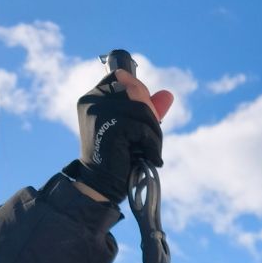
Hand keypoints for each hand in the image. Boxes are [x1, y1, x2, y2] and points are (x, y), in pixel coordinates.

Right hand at [64, 68, 173, 203]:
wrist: (101, 185)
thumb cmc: (116, 158)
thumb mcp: (130, 129)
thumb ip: (145, 109)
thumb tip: (169, 95)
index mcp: (92, 97)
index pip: (121, 76)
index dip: (138, 90)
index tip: (146, 114)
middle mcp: (92, 100)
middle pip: (136, 90)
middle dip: (151, 114)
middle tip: (152, 139)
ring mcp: (99, 111)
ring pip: (142, 109)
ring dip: (154, 133)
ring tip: (151, 151)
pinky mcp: (110, 126)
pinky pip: (143, 128)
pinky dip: (152, 144)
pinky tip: (150, 158)